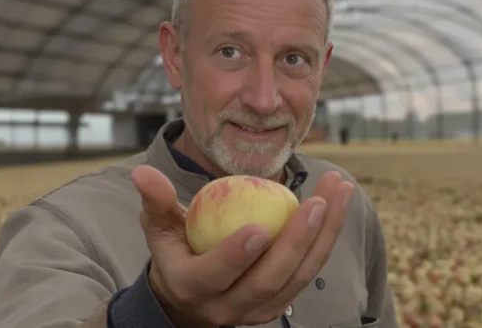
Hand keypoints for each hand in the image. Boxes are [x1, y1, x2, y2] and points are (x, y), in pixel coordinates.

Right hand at [131, 165, 354, 326]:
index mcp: (194, 288)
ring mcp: (258, 309)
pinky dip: (327, 239)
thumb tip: (142, 173)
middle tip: (317, 201)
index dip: (236, 256)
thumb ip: (156, 202)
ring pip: (298, 277)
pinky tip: (337, 205)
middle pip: (269, 279)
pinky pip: (309, 271)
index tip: (259, 227)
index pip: (216, 275)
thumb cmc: (175, 253)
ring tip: (339, 191)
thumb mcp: (160, 229)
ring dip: (324, 234)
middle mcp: (229, 307)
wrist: (190, 299)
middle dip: (297, 241)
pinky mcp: (280, 303)